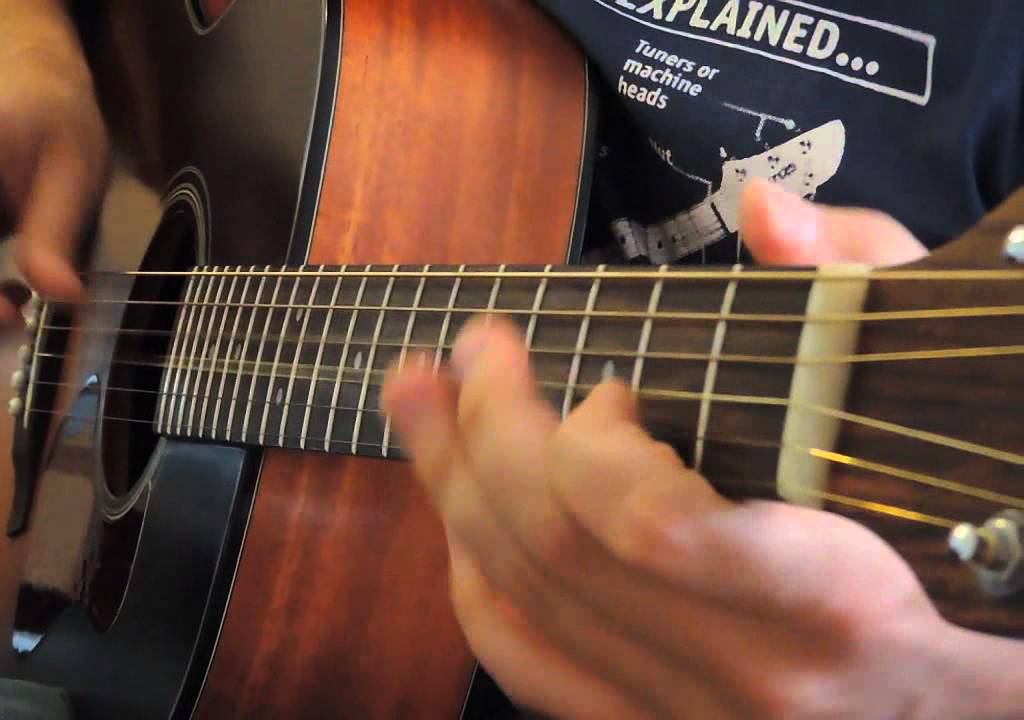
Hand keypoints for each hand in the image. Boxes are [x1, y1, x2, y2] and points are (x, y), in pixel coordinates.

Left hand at [380, 181, 1013, 717]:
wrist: (983, 684)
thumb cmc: (975, 523)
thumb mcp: (941, 382)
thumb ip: (872, 284)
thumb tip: (765, 215)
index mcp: (831, 600)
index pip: (648, 526)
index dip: (588, 440)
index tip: (611, 384)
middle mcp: (753, 681)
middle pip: (555, 551)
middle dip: (485, 428)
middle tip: (473, 349)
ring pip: (519, 607)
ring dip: (451, 488)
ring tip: (416, 399)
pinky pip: (528, 667)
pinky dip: (475, 582)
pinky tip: (456, 514)